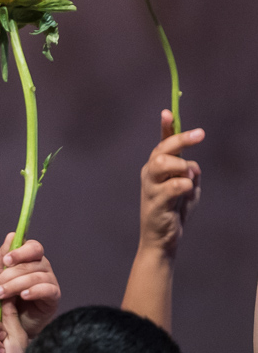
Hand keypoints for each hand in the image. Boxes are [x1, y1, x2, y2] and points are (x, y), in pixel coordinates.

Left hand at [0, 235, 59, 337]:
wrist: (10, 323)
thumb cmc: (3, 297)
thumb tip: (8, 239)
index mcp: (29, 257)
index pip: (32, 246)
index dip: (19, 251)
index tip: (5, 261)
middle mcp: (42, 266)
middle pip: (30, 262)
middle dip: (9, 274)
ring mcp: (50, 280)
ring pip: (35, 276)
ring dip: (14, 285)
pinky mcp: (54, 296)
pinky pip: (47, 289)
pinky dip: (34, 291)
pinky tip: (23, 296)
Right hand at [139, 111, 202, 257]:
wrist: (161, 240)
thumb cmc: (173, 211)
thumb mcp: (187, 188)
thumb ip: (190, 174)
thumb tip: (192, 165)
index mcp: (157, 168)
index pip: (162, 143)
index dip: (165, 128)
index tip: (167, 112)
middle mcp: (150, 173)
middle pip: (163, 149)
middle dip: (181, 139)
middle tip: (200, 134)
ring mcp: (151, 187)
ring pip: (163, 163)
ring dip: (181, 167)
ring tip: (189, 177)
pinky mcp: (156, 202)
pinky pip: (173, 187)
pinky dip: (184, 186)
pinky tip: (187, 190)